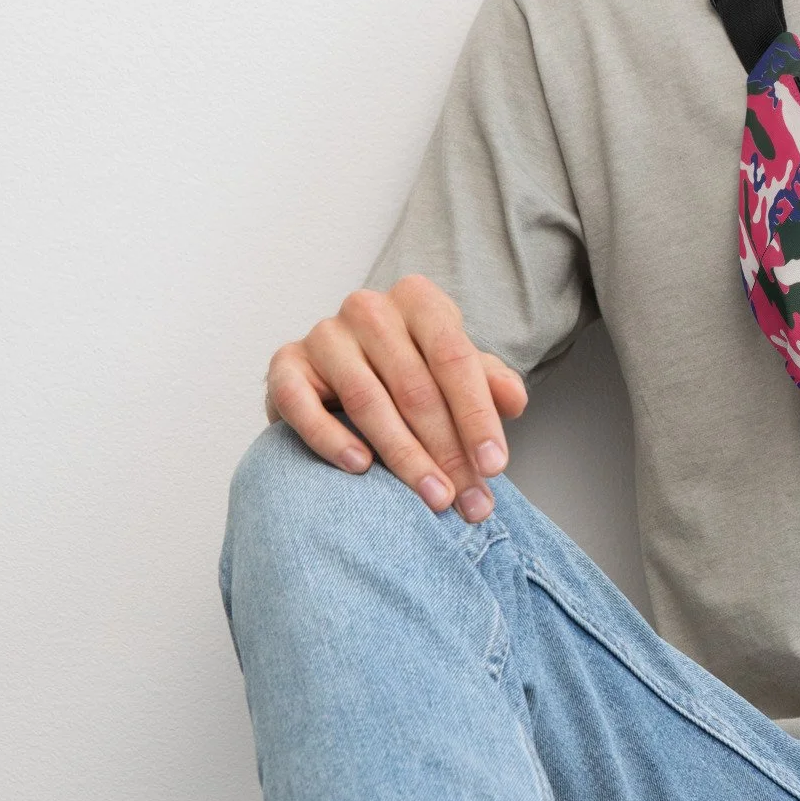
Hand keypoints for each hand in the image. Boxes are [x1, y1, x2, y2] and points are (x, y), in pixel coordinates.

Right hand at [265, 274, 527, 520]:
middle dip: (447, 450)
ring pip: (368, 399)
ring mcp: (324, 334)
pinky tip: (360, 468)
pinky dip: (331, 438)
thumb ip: (488, 383)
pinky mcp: (285, 364)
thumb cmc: (413, 373)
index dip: (477, 415)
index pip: (455, 358)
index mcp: (419, 301)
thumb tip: (514, 401)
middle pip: (415, 386)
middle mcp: (369, 309)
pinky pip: (301, 403)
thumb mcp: (457, 372)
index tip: (495, 466)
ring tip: (433, 497)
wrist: (341, 375)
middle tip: (468, 500)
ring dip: (403, 455)